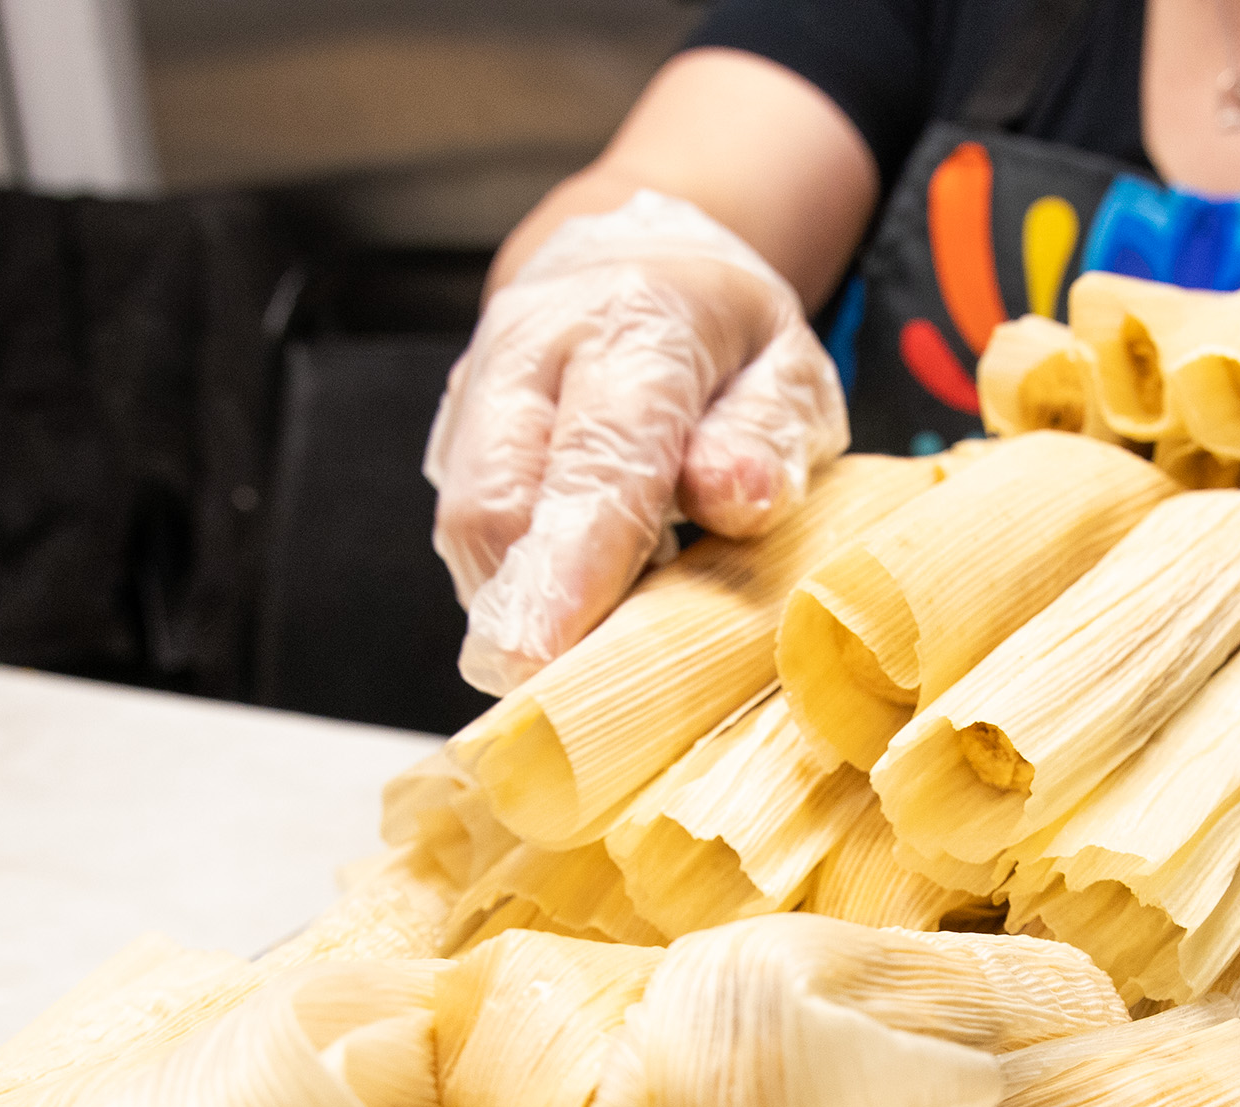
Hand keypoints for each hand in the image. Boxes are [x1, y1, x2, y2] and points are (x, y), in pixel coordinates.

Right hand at [426, 190, 848, 692]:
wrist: (634, 272)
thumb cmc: (727, 350)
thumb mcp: (788, 374)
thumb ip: (767, 435)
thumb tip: (733, 500)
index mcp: (635, 323)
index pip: (597, 454)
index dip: (570, 560)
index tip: (544, 655)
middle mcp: (532, 349)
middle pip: (496, 501)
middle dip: (524, 612)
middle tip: (558, 702)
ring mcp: (474, 396)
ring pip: (470, 531)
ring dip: (522, 612)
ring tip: (591, 654)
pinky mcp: (450, 443)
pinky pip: (470, 540)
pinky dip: (518, 595)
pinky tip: (572, 613)